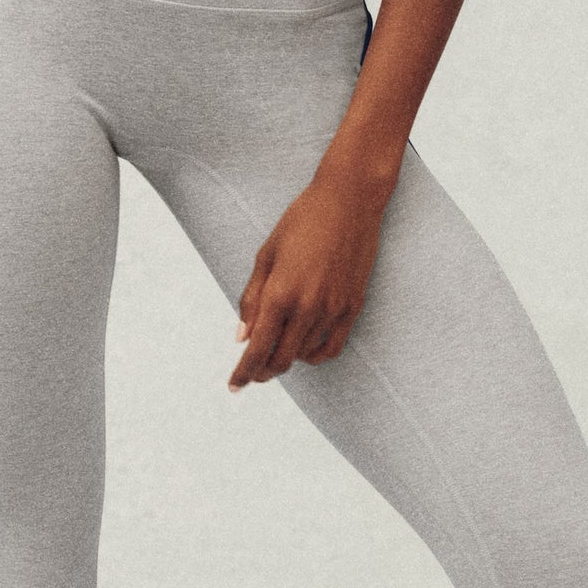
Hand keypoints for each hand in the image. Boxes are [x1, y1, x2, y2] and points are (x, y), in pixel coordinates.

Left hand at [229, 168, 389, 387]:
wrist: (349, 202)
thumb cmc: (301, 221)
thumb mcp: (266, 255)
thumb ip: (252, 299)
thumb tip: (242, 337)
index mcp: (280, 293)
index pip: (257, 348)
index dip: (243, 372)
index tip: (234, 386)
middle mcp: (308, 307)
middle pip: (280, 360)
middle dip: (262, 372)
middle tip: (251, 373)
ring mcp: (333, 309)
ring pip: (304, 355)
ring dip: (286, 360)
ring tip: (275, 351)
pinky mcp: (353, 307)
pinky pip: (333, 348)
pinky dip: (315, 356)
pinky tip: (304, 350)